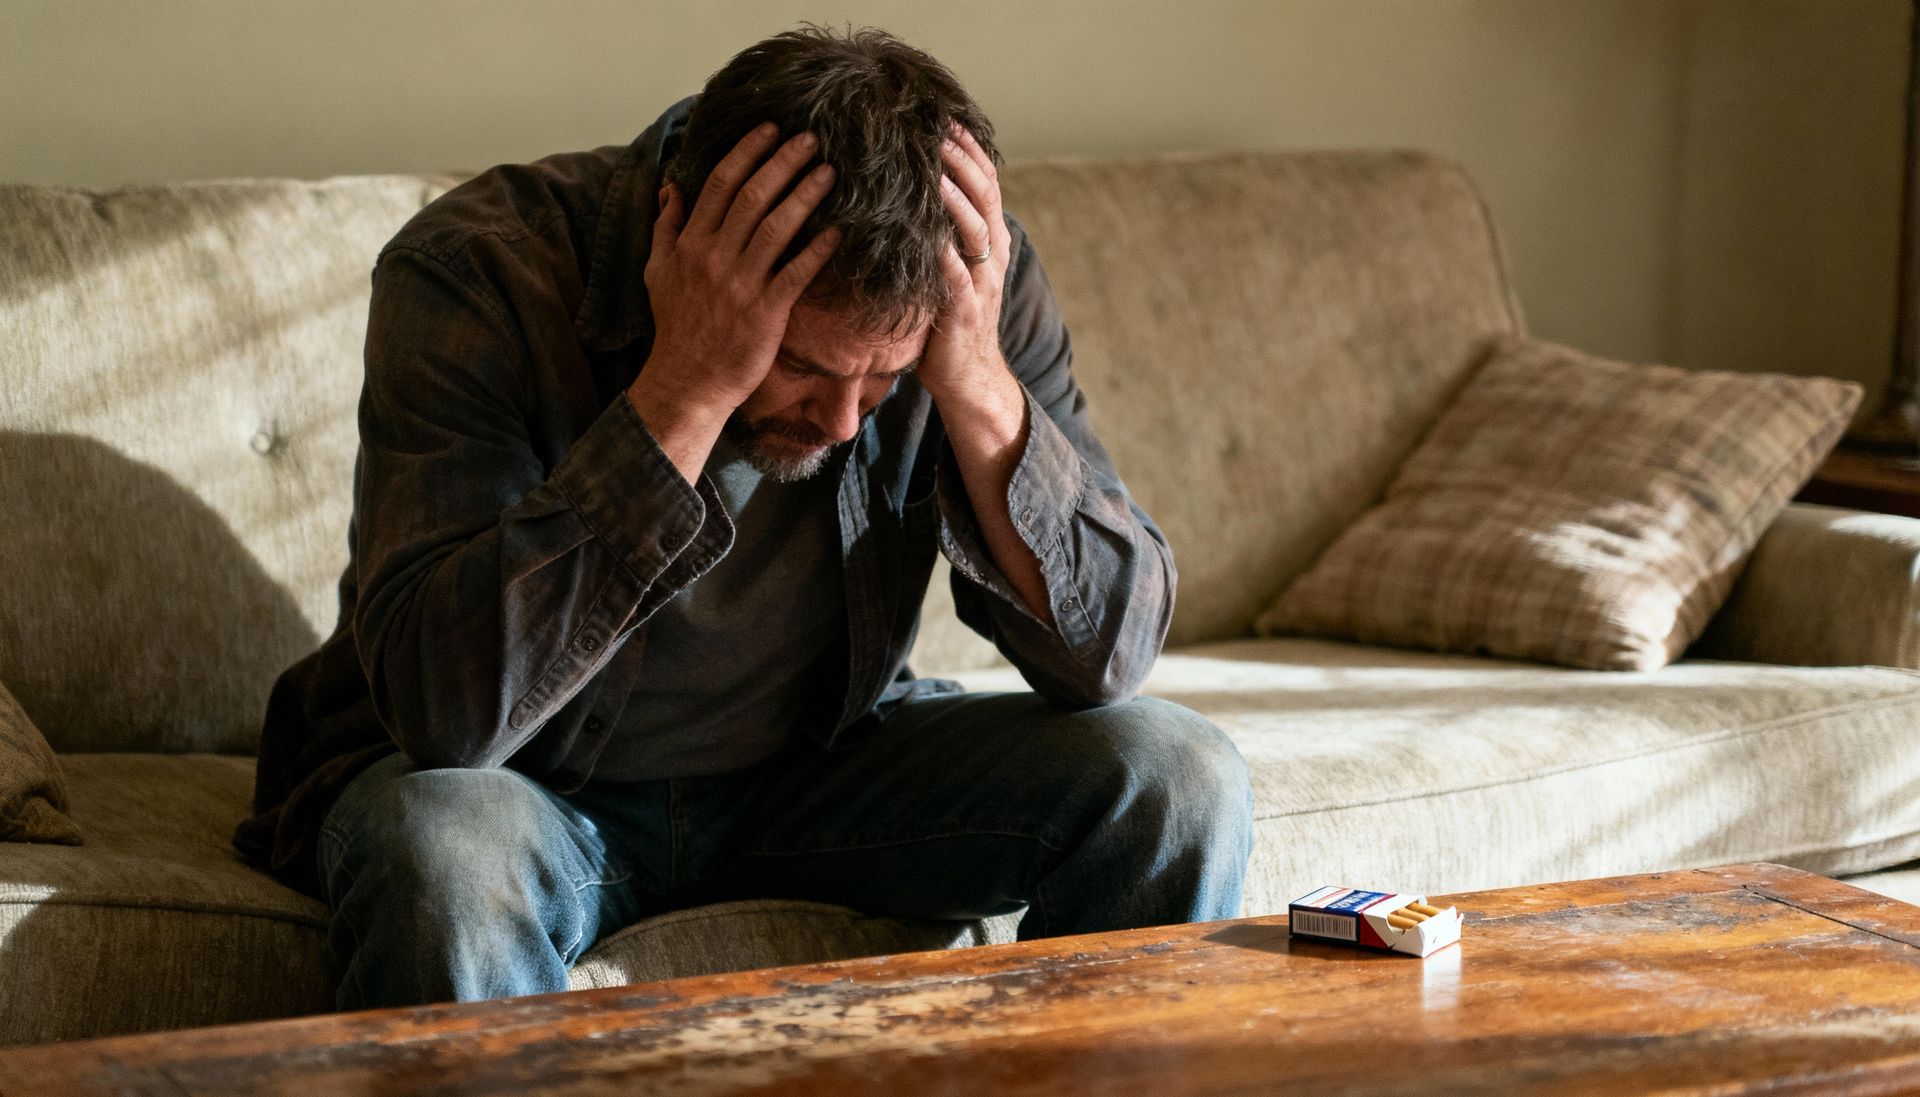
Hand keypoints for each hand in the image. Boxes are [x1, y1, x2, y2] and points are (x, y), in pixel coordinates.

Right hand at [636, 123, 840, 416]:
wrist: (688, 381)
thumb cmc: (676, 326)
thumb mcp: (657, 272)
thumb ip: (665, 227)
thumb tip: (670, 188)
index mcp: (690, 243)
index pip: (719, 185)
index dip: (746, 153)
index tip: (769, 129)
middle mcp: (714, 258)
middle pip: (752, 197)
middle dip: (783, 163)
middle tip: (810, 139)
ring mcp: (740, 285)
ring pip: (775, 228)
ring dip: (804, 196)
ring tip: (829, 173)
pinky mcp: (765, 313)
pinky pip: (796, 273)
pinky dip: (817, 250)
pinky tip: (838, 230)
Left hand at [920, 123, 1014, 400]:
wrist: (969, 379)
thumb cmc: (950, 320)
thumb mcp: (952, 269)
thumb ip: (942, 234)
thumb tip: (913, 191)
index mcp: (991, 242)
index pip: (987, 183)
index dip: (970, 150)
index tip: (947, 119)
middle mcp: (992, 257)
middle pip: (984, 196)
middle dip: (963, 161)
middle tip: (938, 129)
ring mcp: (981, 283)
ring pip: (975, 229)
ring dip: (955, 197)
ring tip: (932, 168)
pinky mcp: (963, 311)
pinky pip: (955, 274)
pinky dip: (942, 250)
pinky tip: (925, 231)